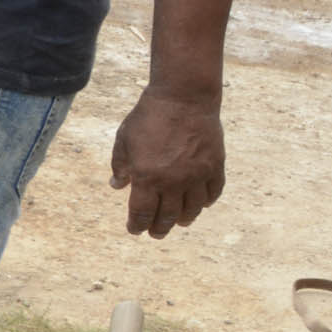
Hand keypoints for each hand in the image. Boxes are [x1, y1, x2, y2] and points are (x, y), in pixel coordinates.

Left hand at [109, 87, 223, 236]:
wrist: (183, 98)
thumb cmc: (148, 117)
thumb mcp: (124, 140)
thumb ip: (120, 166)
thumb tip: (117, 186)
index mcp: (147, 177)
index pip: (141, 213)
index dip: (137, 225)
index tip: (135, 230)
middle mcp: (173, 181)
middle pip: (167, 216)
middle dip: (159, 228)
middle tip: (156, 234)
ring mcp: (197, 175)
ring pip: (192, 209)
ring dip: (184, 219)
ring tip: (179, 223)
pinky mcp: (215, 166)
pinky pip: (213, 192)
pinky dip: (207, 202)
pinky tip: (201, 205)